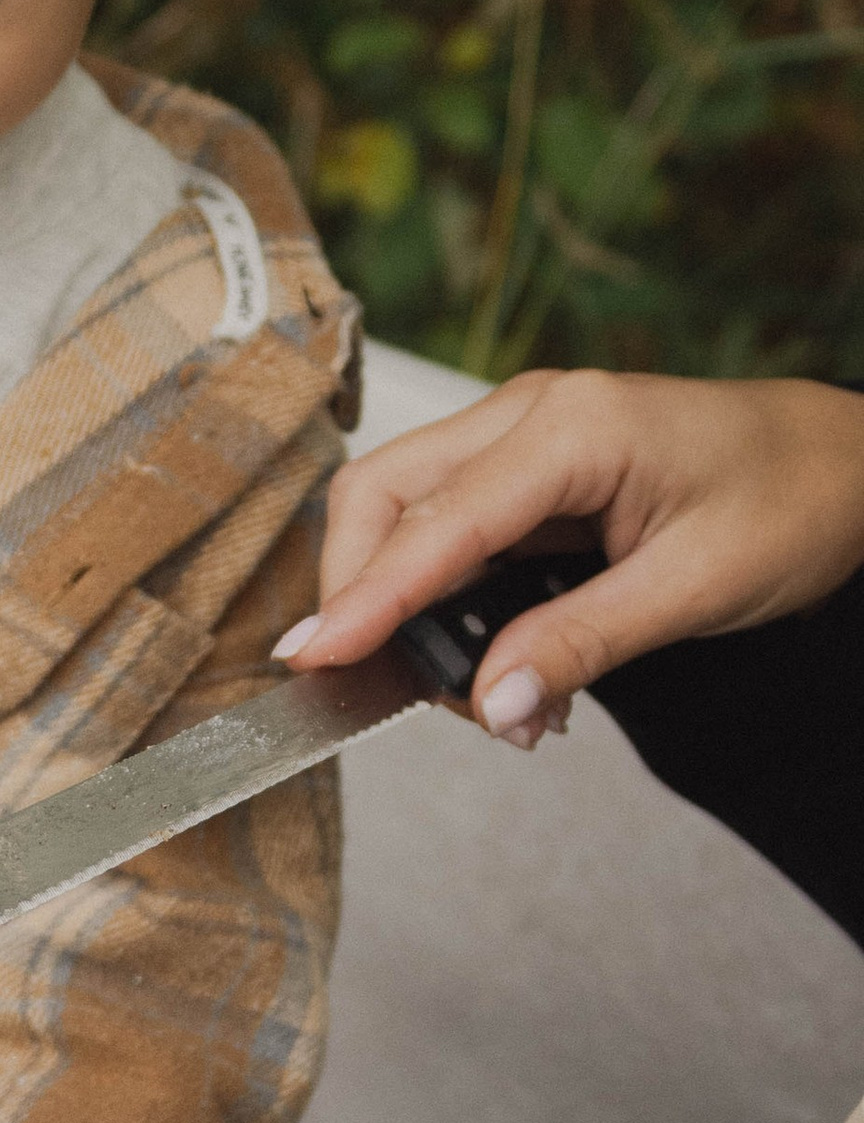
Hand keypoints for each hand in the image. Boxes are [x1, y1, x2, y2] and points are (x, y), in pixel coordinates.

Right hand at [279, 371, 863, 746]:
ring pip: (401, 511)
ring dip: (406, 605)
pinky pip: (448, 529)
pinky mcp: (527, 470)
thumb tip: (489, 706)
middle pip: (382, 496)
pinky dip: (445, 598)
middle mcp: (529, 416)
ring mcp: (522, 436)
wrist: (851, 464)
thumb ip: (581, 644)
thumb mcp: (697, 588)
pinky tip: (497, 659)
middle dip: (363, 595)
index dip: (366, 600)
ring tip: (477, 695)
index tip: (312, 661)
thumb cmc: (794, 501)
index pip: (435, 523)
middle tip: (395, 692)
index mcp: (573, 429)